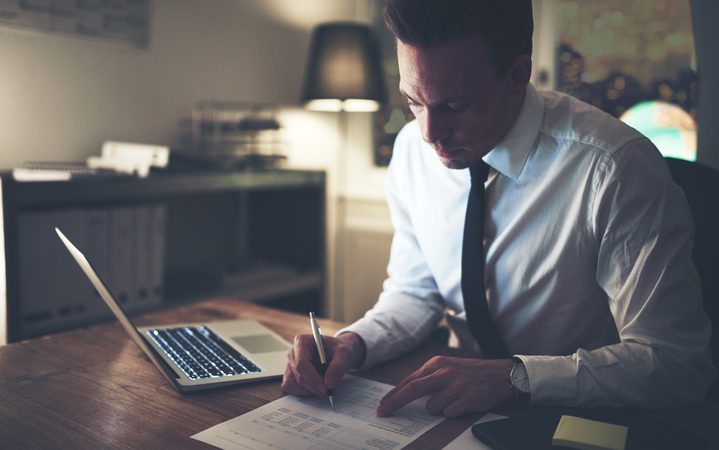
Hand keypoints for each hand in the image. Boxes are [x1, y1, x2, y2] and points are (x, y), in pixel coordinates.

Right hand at [281, 331, 365, 396]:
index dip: (312, 378)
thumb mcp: (344, 354)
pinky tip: (316, 387)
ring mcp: (290, 364)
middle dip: (314, 387)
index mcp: (302, 342)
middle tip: (329, 393)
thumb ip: (338, 367)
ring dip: (309, 390)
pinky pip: (291, 388)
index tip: (325, 388)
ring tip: (324, 387)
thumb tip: (328, 384)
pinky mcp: (290, 375)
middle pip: (299, 376)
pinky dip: (304, 392)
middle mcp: (293, 353)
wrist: (337, 354)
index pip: (301, 363)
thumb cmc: (339, 350)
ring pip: (293, 384)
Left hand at [377, 356, 513, 417]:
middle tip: (383, 412)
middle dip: (395, 402)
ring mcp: (456, 386)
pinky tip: (462, 404)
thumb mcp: (446, 368)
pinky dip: (452, 413)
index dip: (394, 394)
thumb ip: (427, 378)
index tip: (383, 404)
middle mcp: (444, 373)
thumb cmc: (470, 373)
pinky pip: (449, 413)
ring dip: (438, 408)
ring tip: (453, 400)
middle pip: (413, 390)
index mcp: (437, 364)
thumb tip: (403, 392)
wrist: (500, 374)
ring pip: (432, 407)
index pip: (409, 381)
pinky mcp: (468, 398)